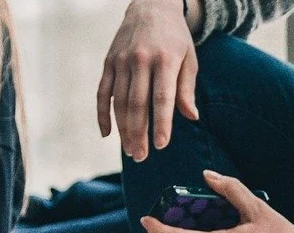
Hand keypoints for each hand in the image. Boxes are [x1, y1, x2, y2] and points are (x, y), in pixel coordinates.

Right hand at [98, 0, 198, 159]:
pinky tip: (107, 134)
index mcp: (165, 59)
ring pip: (120, 102)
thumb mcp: (189, 58)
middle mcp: (141, 59)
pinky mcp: (108, 62)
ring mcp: (121, 61)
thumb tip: (191, 116)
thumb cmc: (174, 37)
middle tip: (141, 156)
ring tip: (129, 150)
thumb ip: (186, 88)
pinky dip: (103, 115)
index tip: (161, 145)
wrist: (151, 6)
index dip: (161, 123)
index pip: (162, 97)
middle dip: (139, 133)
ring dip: (123, 129)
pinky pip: (102, 93)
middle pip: (138, 104)